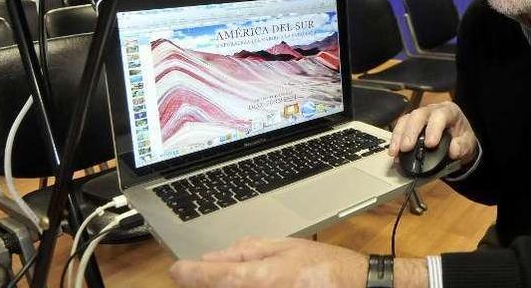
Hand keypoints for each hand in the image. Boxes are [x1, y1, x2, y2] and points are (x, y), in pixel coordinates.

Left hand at [169, 237, 366, 287]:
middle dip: (205, 282)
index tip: (176, 270)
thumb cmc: (324, 267)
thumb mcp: (284, 246)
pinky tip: (253, 282)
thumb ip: (245, 250)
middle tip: (202, 274)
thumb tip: (212, 256)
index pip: (210, 276)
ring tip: (238, 276)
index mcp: (258, 277)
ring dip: (222, 286)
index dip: (188, 273)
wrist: (353, 287)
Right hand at [388, 101, 477, 166]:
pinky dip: (395, 140)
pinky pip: (400, 127)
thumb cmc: (461, 137)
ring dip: (399, 136)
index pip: (440, 115)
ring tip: (395, 151)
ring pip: (406, 119)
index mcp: (449, 111)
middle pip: (418, 115)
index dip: (433, 128)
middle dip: (411, 132)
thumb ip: (463, 146)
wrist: (458, 139)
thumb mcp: (468, 142)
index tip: (429, 144)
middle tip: (406, 147)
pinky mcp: (410, 124)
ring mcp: (420, 116)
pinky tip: (393, 151)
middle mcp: (432, 110)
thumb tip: (453, 150)